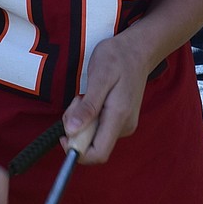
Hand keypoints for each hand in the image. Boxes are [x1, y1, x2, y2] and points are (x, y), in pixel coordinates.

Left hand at [60, 30, 149, 163]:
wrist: (138, 50)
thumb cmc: (117, 58)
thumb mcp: (100, 76)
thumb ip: (88, 106)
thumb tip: (72, 131)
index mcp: (119, 117)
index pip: (98, 154)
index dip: (77, 152)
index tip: (64, 133)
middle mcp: (125, 126)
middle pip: (93, 146)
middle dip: (77, 130)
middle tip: (77, 101)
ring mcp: (125, 124)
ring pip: (94, 137)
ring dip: (82, 122)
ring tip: (85, 96)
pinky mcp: (121, 120)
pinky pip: (99, 128)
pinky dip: (89, 118)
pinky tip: (92, 99)